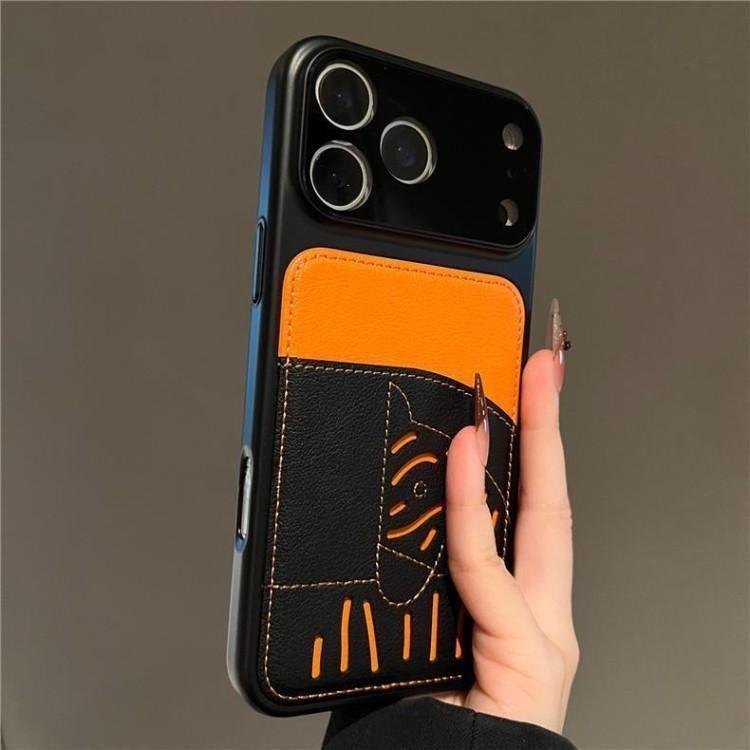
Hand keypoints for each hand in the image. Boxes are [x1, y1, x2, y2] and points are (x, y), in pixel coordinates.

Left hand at [437, 339, 577, 732]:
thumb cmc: (424, 718)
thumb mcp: (422, 627)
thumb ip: (420, 577)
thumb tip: (384, 521)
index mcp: (515, 603)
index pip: (527, 506)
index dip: (532, 444)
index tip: (523, 388)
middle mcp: (539, 608)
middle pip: (548, 497)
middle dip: (550, 424)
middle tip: (540, 363)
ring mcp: (542, 629)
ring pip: (535, 516)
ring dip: (528, 440)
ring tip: (518, 381)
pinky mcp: (529, 652)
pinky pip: (485, 566)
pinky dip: (469, 506)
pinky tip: (463, 451)